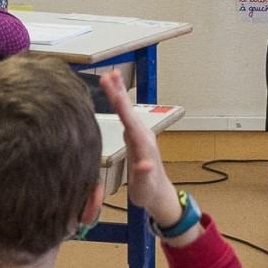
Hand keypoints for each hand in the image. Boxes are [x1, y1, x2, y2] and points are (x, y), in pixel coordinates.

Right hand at [98, 68, 182, 228]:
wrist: (158, 192)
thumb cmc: (148, 192)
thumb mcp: (144, 187)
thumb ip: (144, 175)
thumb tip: (144, 164)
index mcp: (143, 145)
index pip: (130, 123)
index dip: (122, 107)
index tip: (114, 93)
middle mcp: (142, 136)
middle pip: (128, 111)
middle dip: (119, 92)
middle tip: (109, 74)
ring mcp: (139, 134)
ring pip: (127, 109)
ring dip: (119, 92)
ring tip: (110, 75)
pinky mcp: (135, 135)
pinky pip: (125, 114)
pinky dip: (119, 101)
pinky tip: (114, 93)